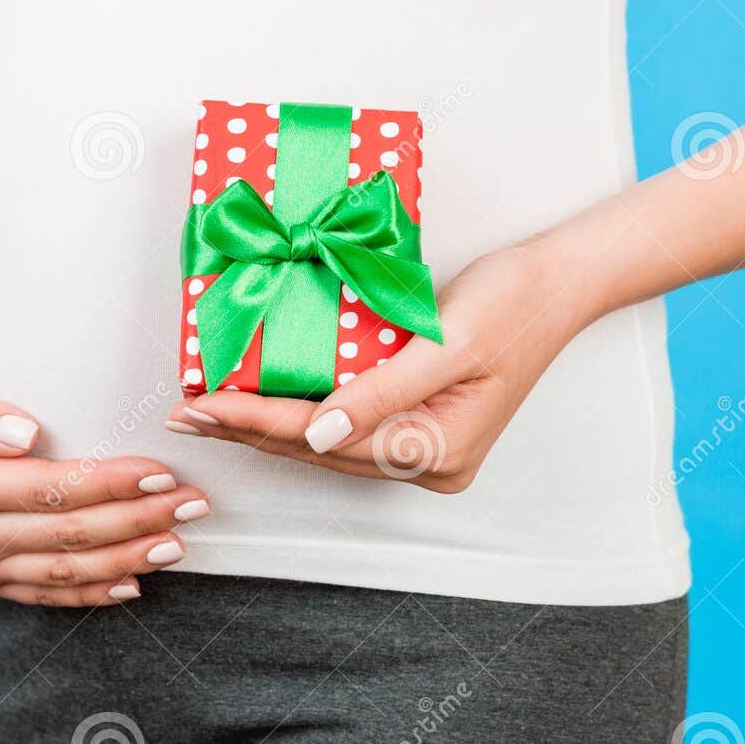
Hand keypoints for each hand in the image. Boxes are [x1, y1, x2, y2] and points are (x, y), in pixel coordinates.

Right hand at [0, 376, 206, 605]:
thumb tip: (25, 430)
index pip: (48, 491)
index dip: (108, 484)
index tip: (158, 469)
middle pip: (68, 536)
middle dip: (137, 520)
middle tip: (194, 502)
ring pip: (64, 572)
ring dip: (127, 559)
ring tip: (180, 542)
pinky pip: (42, 594)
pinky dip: (90, 595)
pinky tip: (133, 585)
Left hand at [166, 244, 584, 492]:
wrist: (560, 282)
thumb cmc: (513, 302)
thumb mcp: (447, 342)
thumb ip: (383, 392)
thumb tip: (317, 435)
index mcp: (438, 450)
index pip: (324, 439)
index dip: (256, 423)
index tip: (201, 407)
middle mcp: (428, 461)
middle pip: (317, 449)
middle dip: (247, 429)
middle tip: (184, 412)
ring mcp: (423, 446)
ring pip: (324, 442)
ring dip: (265, 425)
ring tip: (207, 409)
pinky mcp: (417, 423)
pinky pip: (343, 423)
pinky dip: (297, 412)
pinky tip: (258, 401)